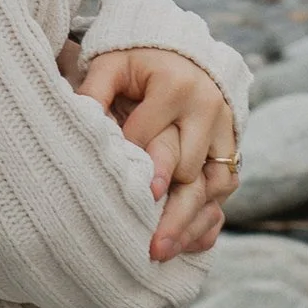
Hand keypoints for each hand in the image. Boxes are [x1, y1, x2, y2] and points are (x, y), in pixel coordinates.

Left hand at [76, 45, 240, 260]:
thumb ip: (94, 90)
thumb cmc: (138, 64)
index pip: (152, 135)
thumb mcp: (112, 65)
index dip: (137, 168)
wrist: (185, 56)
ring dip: (189, 223)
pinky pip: (226, 191)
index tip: (126, 199)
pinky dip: (208, 219)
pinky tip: (187, 246)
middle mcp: (208, 111)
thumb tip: (76, 119)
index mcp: (176, 87)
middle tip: (147, 243)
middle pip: (189, 168)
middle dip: (168, 208)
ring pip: (213, 187)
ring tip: (161, 252)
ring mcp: (225, 134)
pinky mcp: (232, 153)